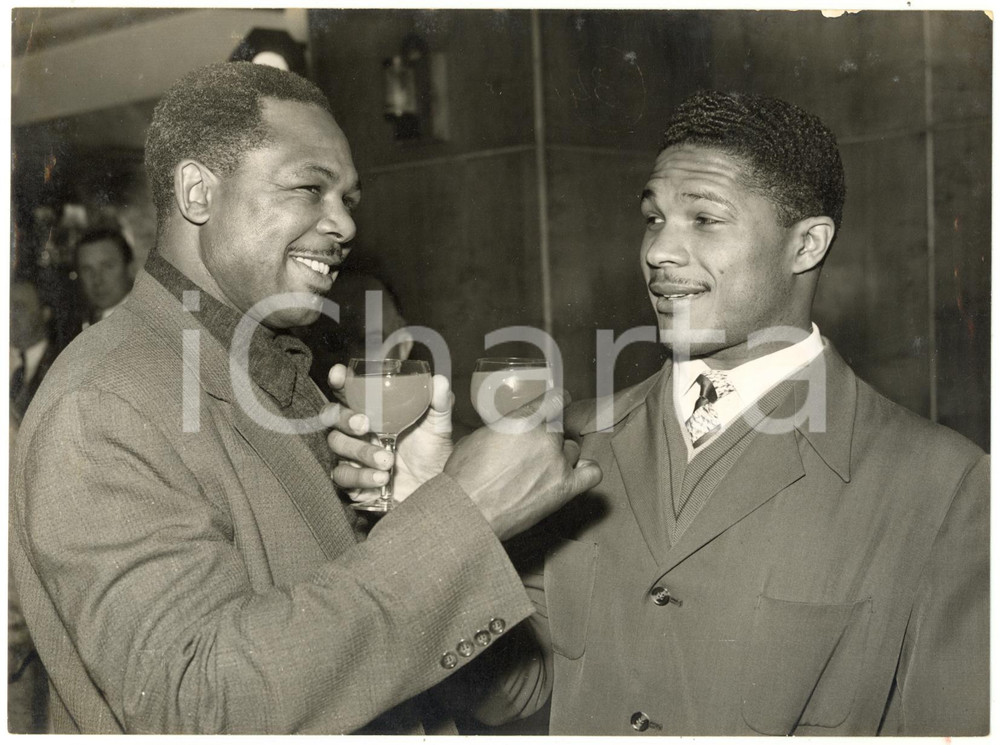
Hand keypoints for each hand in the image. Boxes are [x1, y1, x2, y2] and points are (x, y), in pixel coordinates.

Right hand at [324, 364, 453, 503]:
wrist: (433, 485)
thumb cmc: (431, 450)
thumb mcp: (438, 425)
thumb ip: (439, 403)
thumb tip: (440, 381)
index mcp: (372, 410)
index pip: (348, 390)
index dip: (339, 381)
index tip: (339, 374)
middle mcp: (357, 430)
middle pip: (332, 416)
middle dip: (344, 418)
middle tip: (365, 425)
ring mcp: (352, 455)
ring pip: (336, 445)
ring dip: (361, 451)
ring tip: (388, 460)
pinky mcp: (352, 480)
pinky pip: (343, 476)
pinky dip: (362, 476)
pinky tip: (382, 478)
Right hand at [444, 388, 602, 540]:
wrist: (468, 512)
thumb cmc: (464, 478)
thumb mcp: (476, 438)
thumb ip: (501, 431)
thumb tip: (506, 435)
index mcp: (522, 420)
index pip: (553, 400)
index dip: (555, 401)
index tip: (556, 404)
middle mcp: (545, 437)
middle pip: (559, 428)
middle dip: (547, 436)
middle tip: (532, 449)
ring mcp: (557, 463)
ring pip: (572, 449)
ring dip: (560, 455)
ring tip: (544, 466)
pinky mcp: (565, 488)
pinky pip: (591, 473)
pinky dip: (586, 470)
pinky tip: (576, 472)